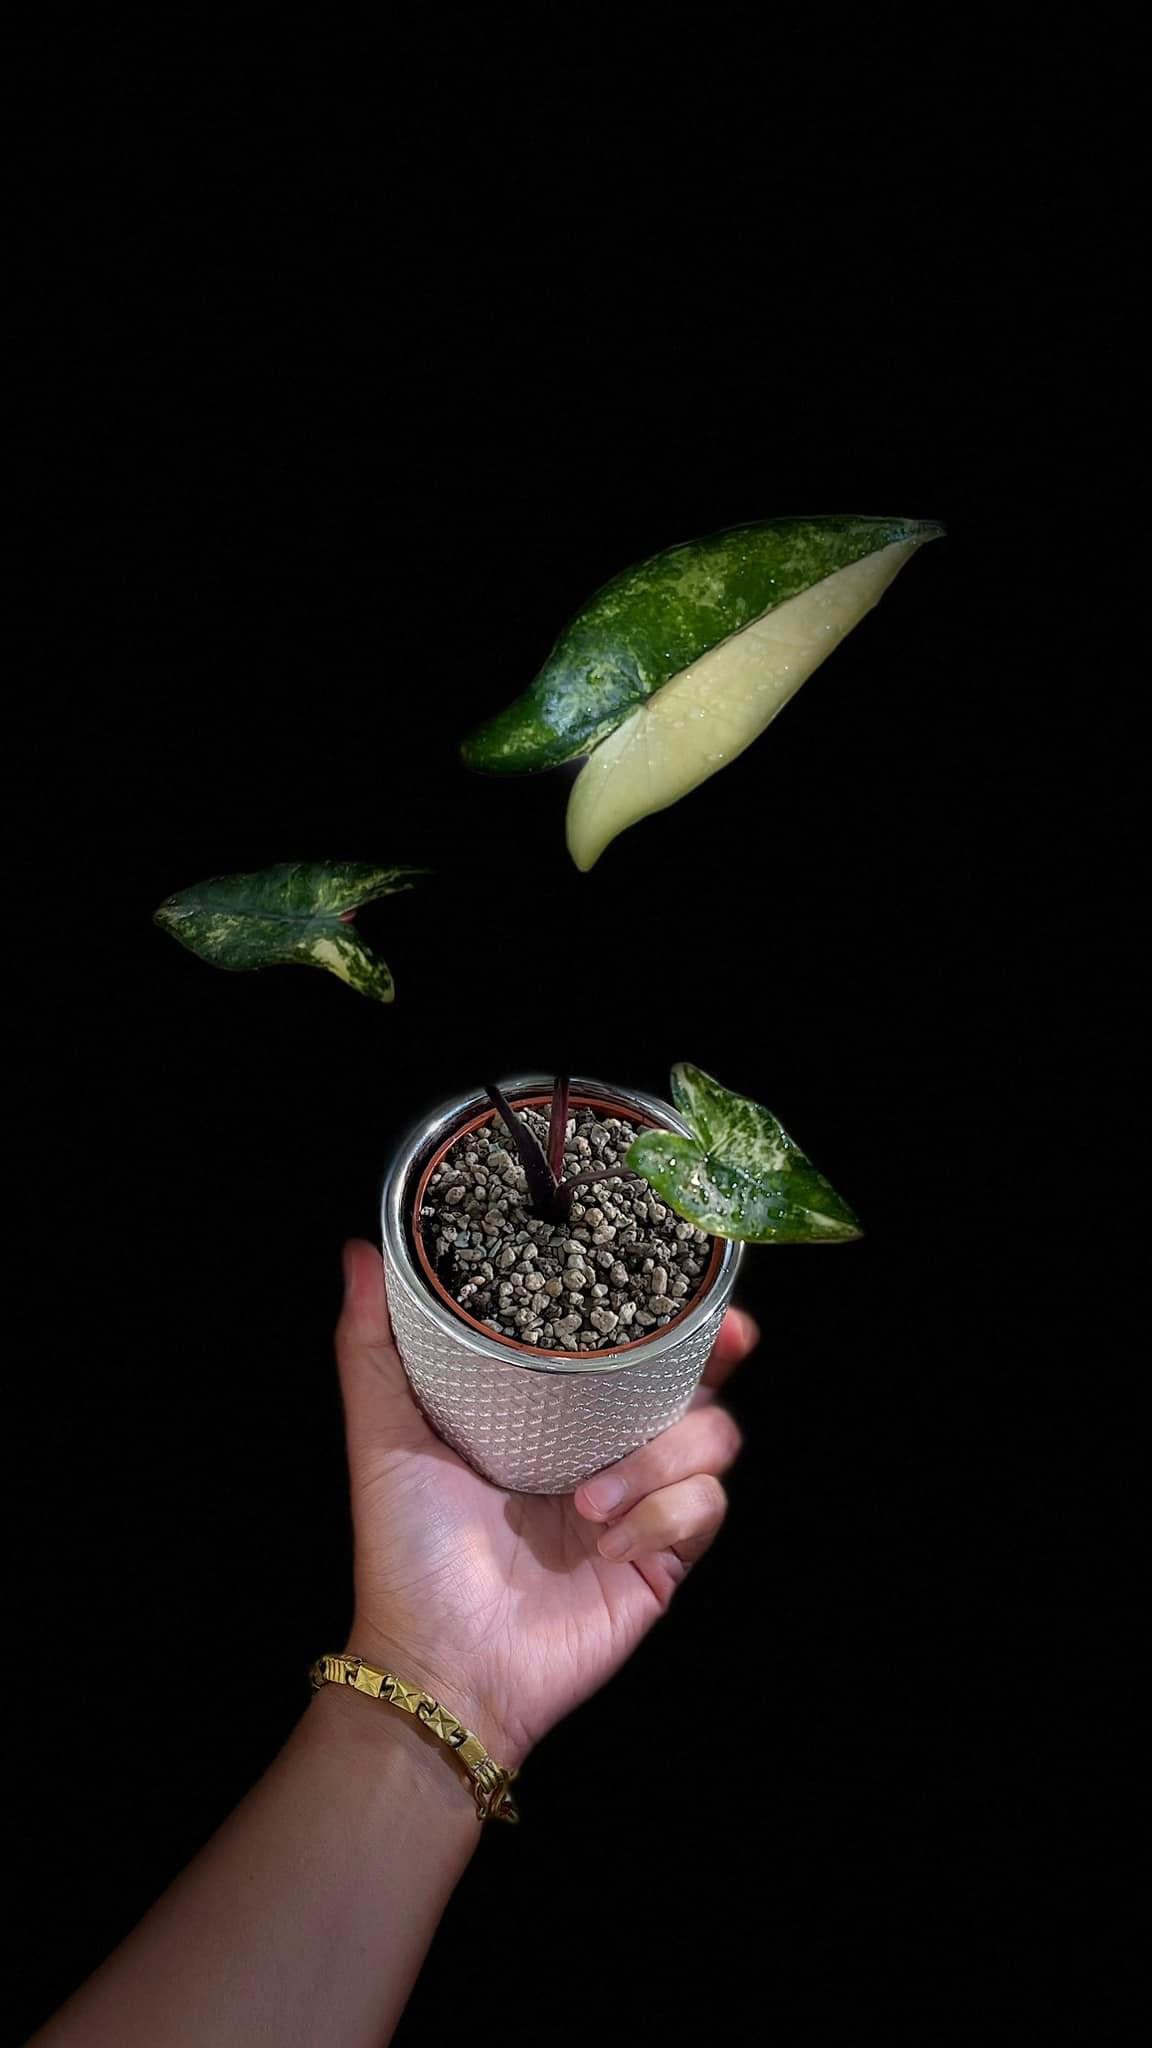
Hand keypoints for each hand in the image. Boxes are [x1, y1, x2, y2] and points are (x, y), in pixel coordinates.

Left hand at [333, 1240, 758, 1766]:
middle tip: (727, 1340)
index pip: (628, 1344)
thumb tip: (362, 1251)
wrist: (438, 1664)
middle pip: (698, 1381)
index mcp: (554, 1413)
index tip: (683, 1279)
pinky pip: (706, 1511)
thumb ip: (372, 1343)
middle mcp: (608, 1450)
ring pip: (714, 1440)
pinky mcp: (665, 1561)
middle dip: (720, 1356)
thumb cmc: (406, 1550)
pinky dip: (663, 1516)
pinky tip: (608, 1542)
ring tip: (591, 1497)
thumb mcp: (385, 1435)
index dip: (666, 1308)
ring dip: (663, 1458)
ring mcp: (643, 1505)